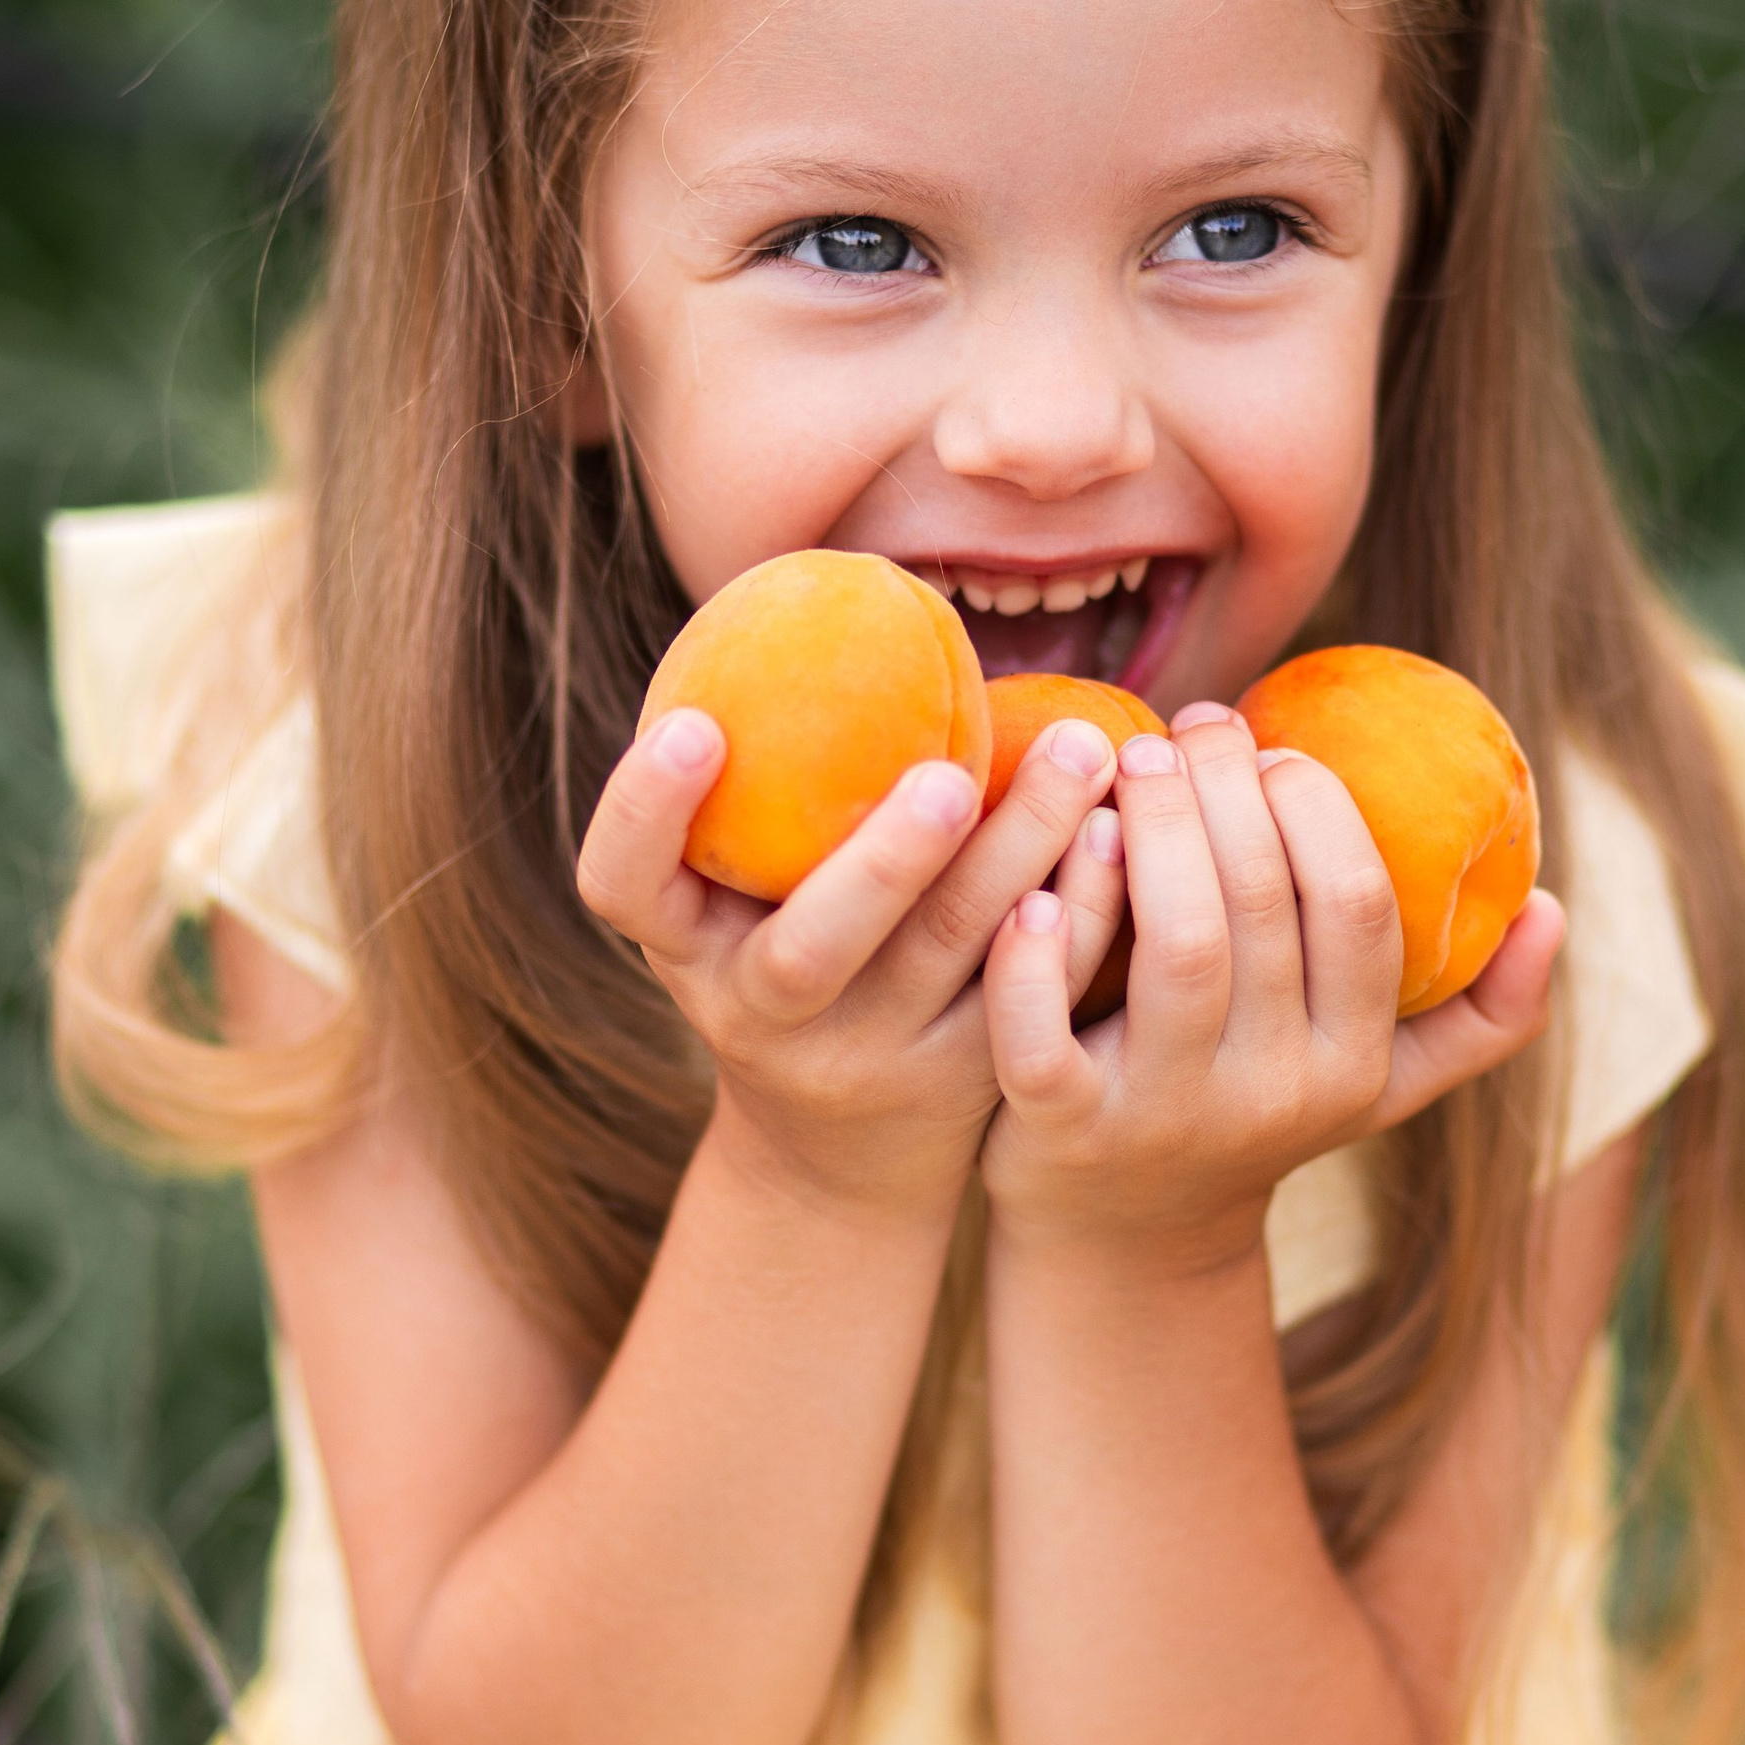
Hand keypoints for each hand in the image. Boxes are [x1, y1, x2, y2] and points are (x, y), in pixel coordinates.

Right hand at [578, 705, 1125, 1222]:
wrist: (839, 1156)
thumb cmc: (788, 960)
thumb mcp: (733, 900)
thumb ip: (752, 794)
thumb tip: (810, 589)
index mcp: (686, 950)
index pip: (623, 886)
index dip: (642, 811)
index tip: (689, 724)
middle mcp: (760, 1014)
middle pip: (810, 949)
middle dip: (881, 862)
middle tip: (947, 776)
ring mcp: (863, 1060)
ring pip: (946, 958)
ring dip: (1022, 849)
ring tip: (1083, 747)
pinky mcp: (960, 1086)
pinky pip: (1030, 989)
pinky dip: (1080, 907)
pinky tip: (1122, 831)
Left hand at [978, 706, 1563, 1270]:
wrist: (1127, 1243)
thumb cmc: (1255, 1115)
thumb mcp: (1378, 1085)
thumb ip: (1479, 1015)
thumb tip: (1550, 910)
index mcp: (1349, 1065)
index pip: (1358, 906)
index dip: (1316, 805)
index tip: (1269, 745)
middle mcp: (1271, 1094)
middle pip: (1261, 907)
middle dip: (1224, 788)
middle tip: (1191, 722)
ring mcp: (1165, 1117)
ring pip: (1176, 948)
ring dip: (1150, 833)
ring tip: (1125, 759)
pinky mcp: (1061, 1132)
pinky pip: (1042, 1033)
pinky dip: (1036, 953)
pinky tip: (1033, 888)